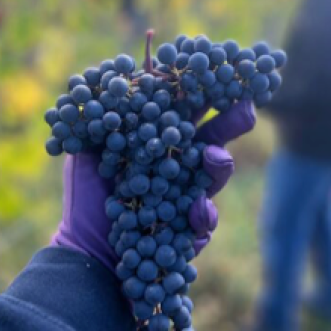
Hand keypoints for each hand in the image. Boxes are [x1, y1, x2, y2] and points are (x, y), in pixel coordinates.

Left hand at [52, 101, 255, 275]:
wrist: (88, 252)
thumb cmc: (87, 201)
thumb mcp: (86, 156)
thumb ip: (102, 124)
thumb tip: (115, 84)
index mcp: (158, 143)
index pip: (185, 113)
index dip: (201, 95)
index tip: (214, 77)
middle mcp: (180, 165)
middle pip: (213, 137)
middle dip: (232, 121)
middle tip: (244, 109)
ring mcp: (191, 196)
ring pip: (217, 175)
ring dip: (219, 164)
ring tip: (214, 157)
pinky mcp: (193, 229)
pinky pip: (206, 221)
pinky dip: (202, 218)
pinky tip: (196, 214)